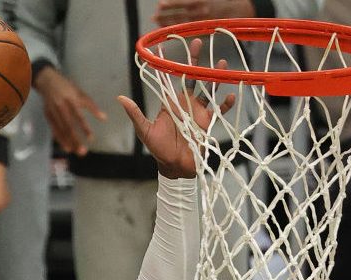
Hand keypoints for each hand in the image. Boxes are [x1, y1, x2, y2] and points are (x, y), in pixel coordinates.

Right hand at [33, 67, 105, 155]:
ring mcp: (53, 112)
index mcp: (70, 100)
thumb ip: (91, 106)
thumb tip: (104, 118)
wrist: (47, 81)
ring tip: (75, 151)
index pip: (79, 117)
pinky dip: (60, 139)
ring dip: (68, 142)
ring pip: (61, 130)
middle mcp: (61, 107)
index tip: (91, 138)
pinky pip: (54, 130)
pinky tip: (66, 146)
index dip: (85, 128)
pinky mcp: (48, 116)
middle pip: (69, 127)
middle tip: (83, 151)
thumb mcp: (80, 93)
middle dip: (75, 140)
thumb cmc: (67, 87)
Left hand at [117, 39, 234, 178]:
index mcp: (170, 103)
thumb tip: (120, 98)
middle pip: (192, 77)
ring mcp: (199, 112)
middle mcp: (185, 104)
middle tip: (197, 42)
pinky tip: (230, 96)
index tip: (171, 47)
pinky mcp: (208, 123)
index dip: (172, 64)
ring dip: (215, 77)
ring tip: (222, 62)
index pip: (171, 79)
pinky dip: (226, 105)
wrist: (175, 167)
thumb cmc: (158, 150)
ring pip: (209, 89)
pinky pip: (220, 111)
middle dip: (195, 60)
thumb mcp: (145, 131)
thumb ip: (135, 114)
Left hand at [153, 0, 254, 26]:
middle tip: (154, 16)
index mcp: (203, 1)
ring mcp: (203, 21)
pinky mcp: (205, 29)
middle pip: (181, 14)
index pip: (184, 2)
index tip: (160, 4)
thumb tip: (174, 0)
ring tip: (157, 21)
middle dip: (166, 15)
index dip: (172, 4)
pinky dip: (177, 28)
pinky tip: (168, 27)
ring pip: (183, 23)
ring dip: (168, 22)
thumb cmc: (219, 1)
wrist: (237, 10)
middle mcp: (203, 12)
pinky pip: (189, 30)